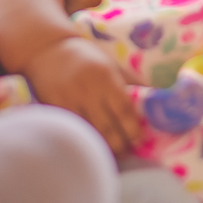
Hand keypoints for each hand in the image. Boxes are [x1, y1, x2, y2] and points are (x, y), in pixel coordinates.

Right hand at [22, 36, 140, 158]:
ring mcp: (68, 100)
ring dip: (102, 146)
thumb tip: (155, 98)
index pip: (123, 108)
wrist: (47, 50)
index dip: (133, 128)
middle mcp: (88, 89)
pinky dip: (83, 139)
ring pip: (89, 131)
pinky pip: (72, 130)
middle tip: (126, 150)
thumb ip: (130, 81)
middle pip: (107, 126)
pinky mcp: (53, 108)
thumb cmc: (86, 59)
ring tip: (112, 152)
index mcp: (106, 76)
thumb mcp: (110, 64)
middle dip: (119, 143)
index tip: (139, 140)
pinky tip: (91, 144)